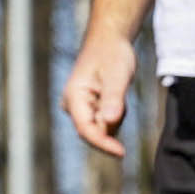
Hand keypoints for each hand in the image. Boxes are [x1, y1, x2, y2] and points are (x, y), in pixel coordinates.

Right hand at [62, 30, 138, 157]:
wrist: (109, 40)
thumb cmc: (113, 54)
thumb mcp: (117, 75)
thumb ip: (114, 99)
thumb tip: (110, 121)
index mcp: (74, 97)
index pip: (86, 130)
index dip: (103, 144)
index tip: (122, 153)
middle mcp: (72, 105)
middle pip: (94, 131)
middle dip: (112, 122)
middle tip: (122, 98)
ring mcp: (78, 107)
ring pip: (101, 127)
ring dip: (115, 117)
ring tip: (118, 91)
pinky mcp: (87, 108)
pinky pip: (104, 121)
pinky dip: (115, 113)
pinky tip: (116, 95)